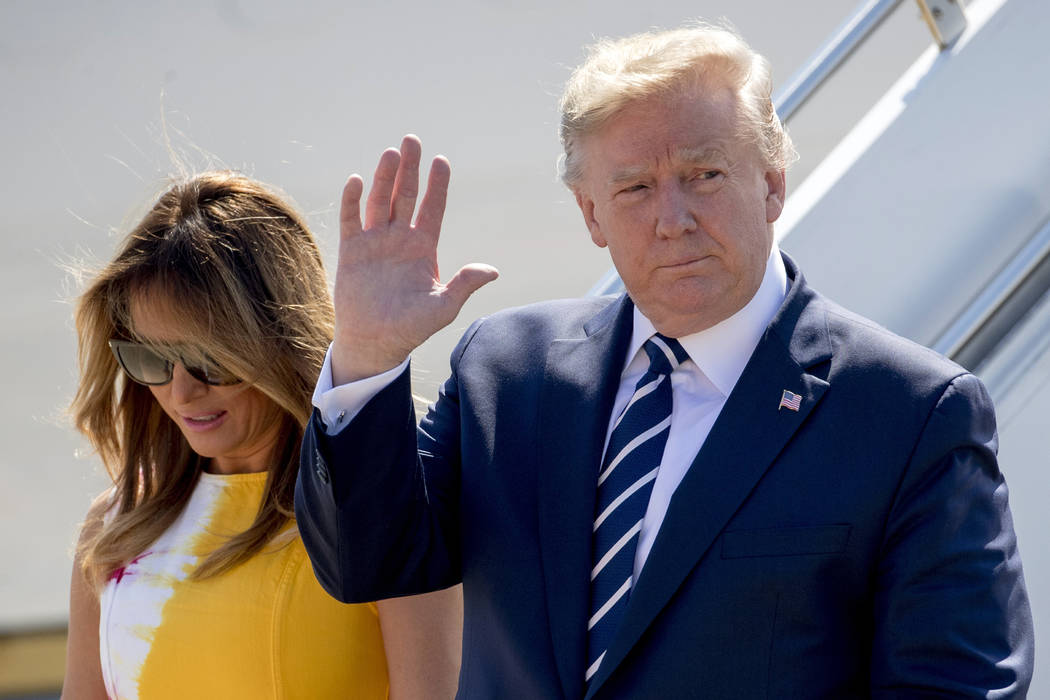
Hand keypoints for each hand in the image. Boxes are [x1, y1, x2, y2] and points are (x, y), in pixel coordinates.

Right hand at [331, 135, 497, 383]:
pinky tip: (355, 180)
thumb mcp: (443, 307)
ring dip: (384, 178)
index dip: (437, 186)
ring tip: (390, 153)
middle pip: (405, 196)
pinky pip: (351, 220)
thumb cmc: (411, 328)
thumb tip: (492, 271)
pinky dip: (352, 200)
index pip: (432, 209)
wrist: (375, 342)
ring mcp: (375, 242)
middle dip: (410, 169)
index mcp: (424, 248)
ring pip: (380, 202)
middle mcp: (400, 239)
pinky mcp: (352, 250)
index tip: (442, 162)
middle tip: (412, 140)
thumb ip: (464, 285)